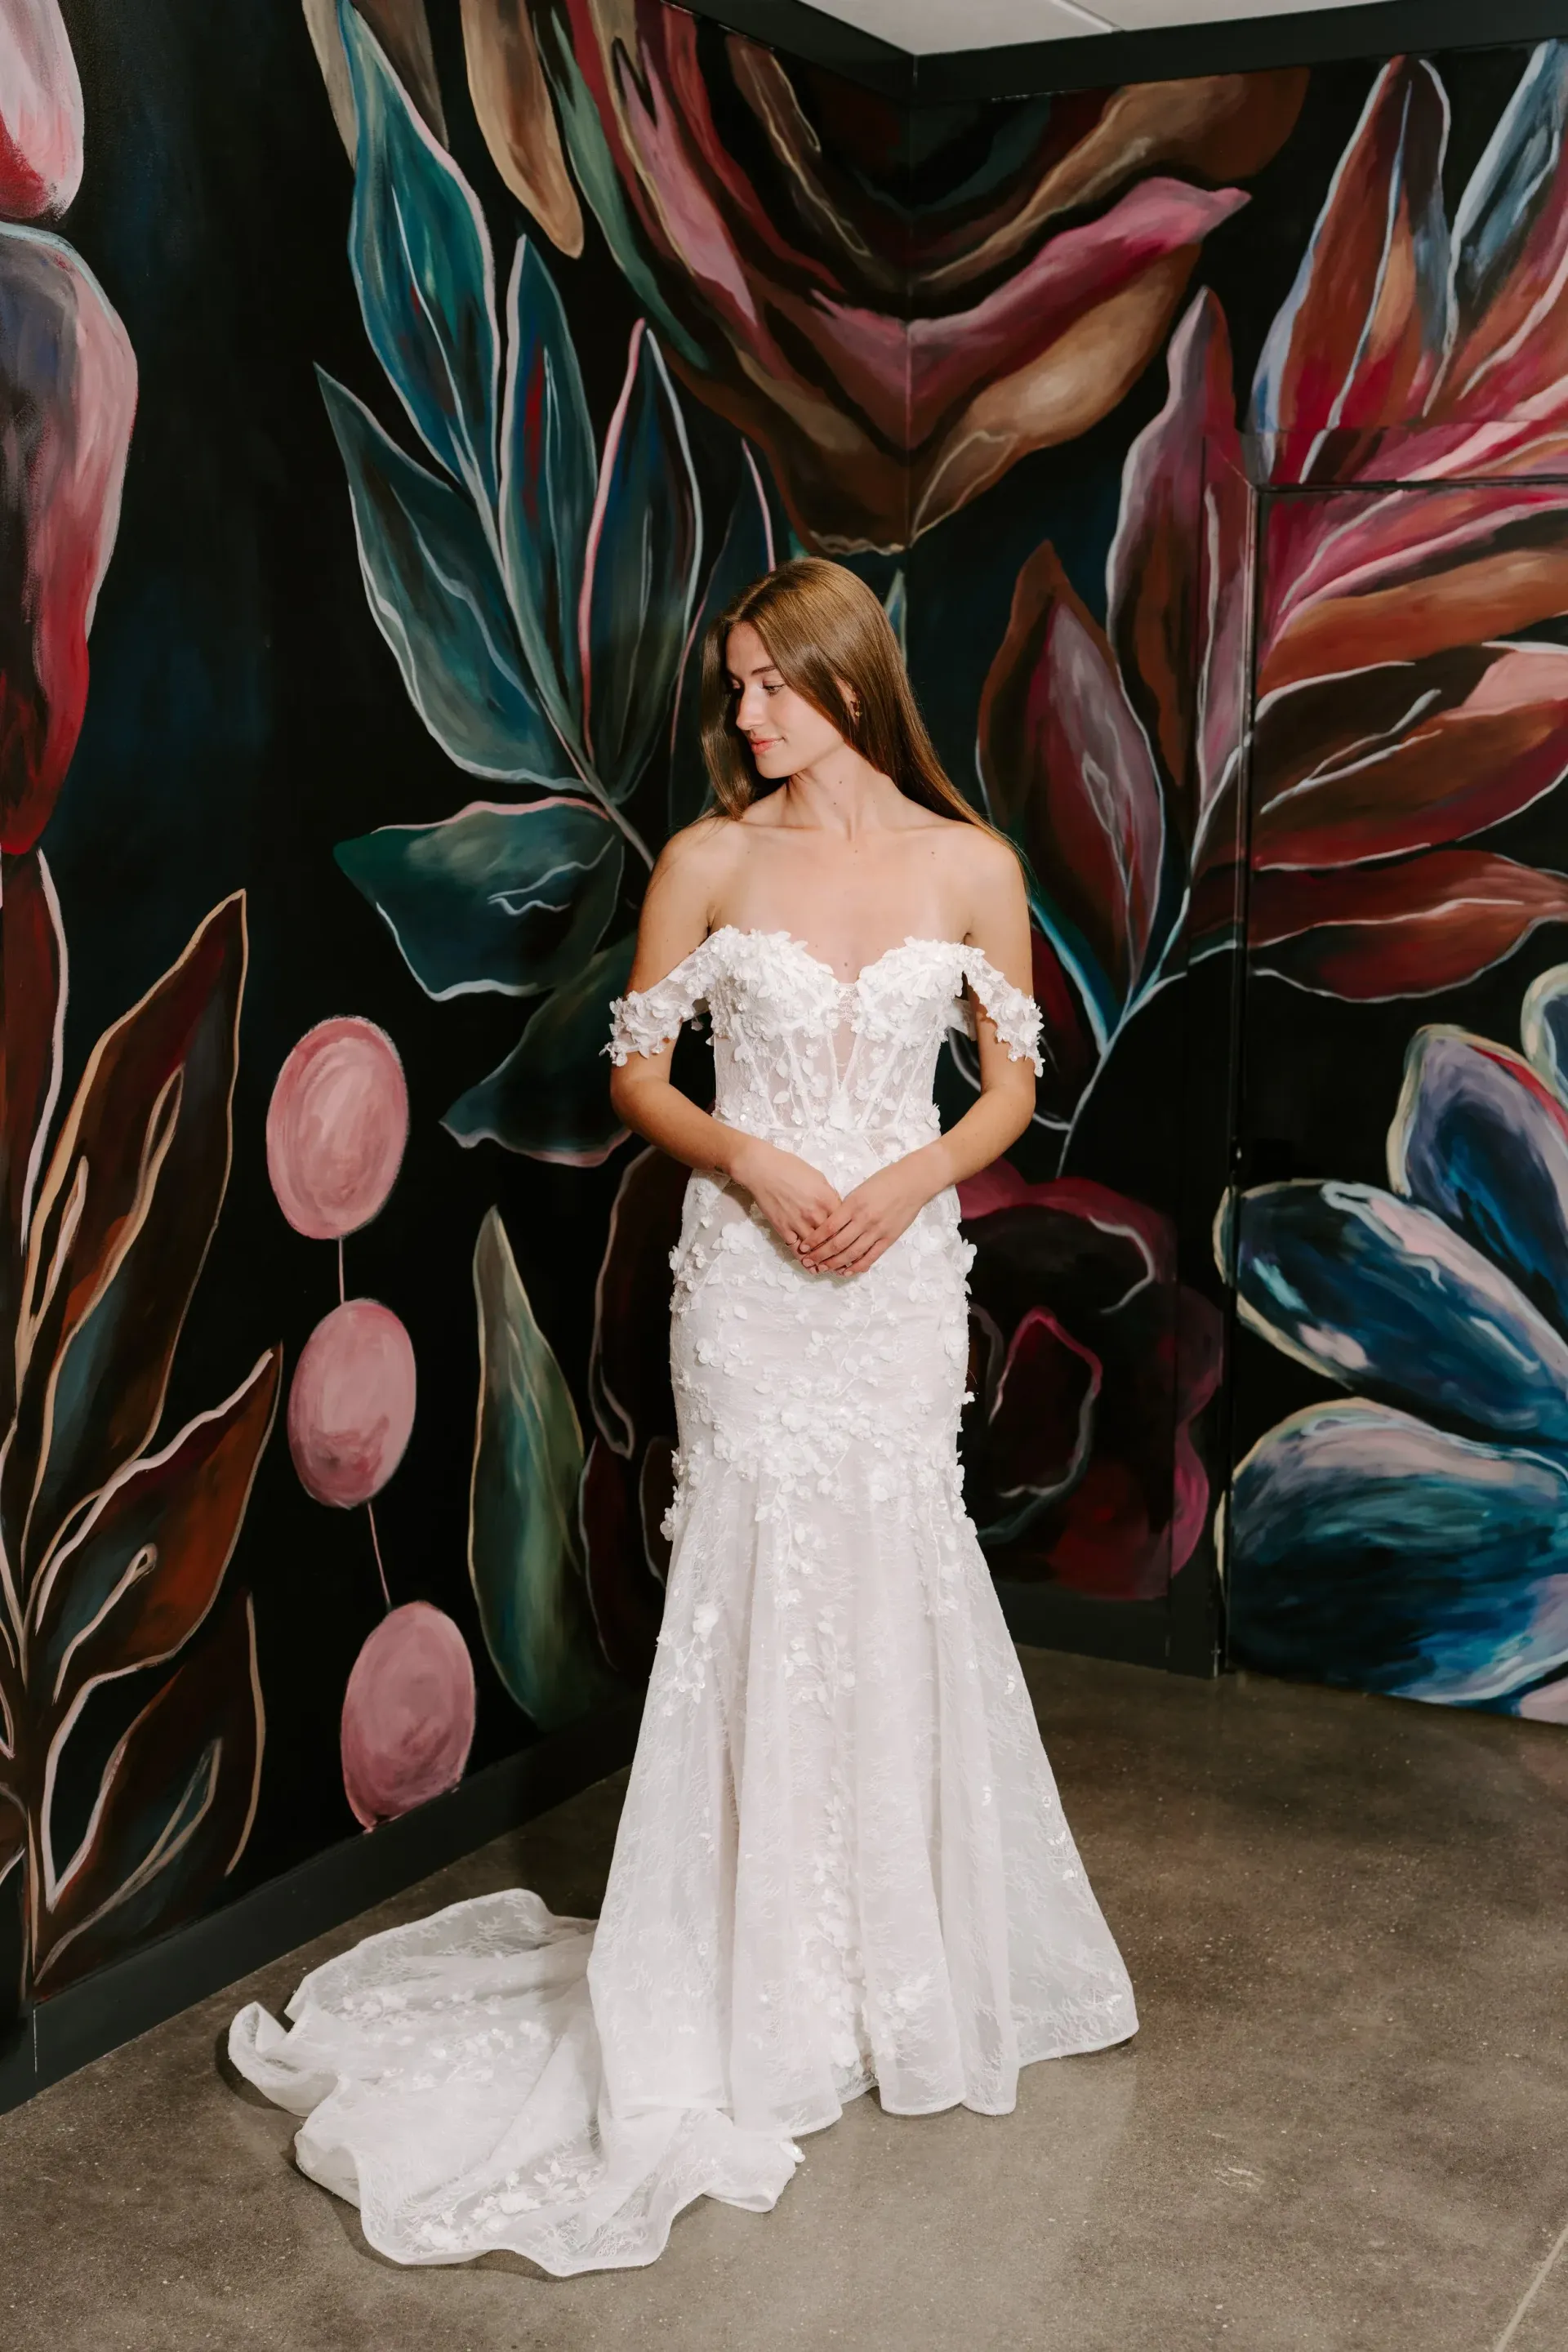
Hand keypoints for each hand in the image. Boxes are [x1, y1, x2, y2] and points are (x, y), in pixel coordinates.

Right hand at [728, 1136, 841, 1259]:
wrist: (762, 1170)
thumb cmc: (789, 1168)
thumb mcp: (818, 1177)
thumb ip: (829, 1195)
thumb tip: (836, 1207)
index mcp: (827, 1199)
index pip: (844, 1223)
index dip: (849, 1234)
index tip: (853, 1243)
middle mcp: (815, 1214)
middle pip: (832, 1239)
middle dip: (840, 1251)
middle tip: (846, 1262)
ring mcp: (798, 1223)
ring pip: (815, 1249)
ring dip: (823, 1260)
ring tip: (830, 1268)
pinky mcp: (783, 1229)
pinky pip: (796, 1249)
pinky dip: (804, 1259)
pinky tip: (810, 1266)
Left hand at [799, 1153, 937, 1276]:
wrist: (913, 1182)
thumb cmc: (885, 1181)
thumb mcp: (859, 1189)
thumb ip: (846, 1207)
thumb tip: (830, 1224)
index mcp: (853, 1204)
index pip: (828, 1227)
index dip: (814, 1240)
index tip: (803, 1247)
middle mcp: (863, 1219)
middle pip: (836, 1244)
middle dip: (819, 1255)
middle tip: (808, 1262)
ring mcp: (877, 1231)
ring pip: (851, 1253)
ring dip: (835, 1264)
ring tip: (823, 1269)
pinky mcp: (889, 1238)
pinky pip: (870, 1257)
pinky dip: (857, 1266)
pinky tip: (847, 1271)